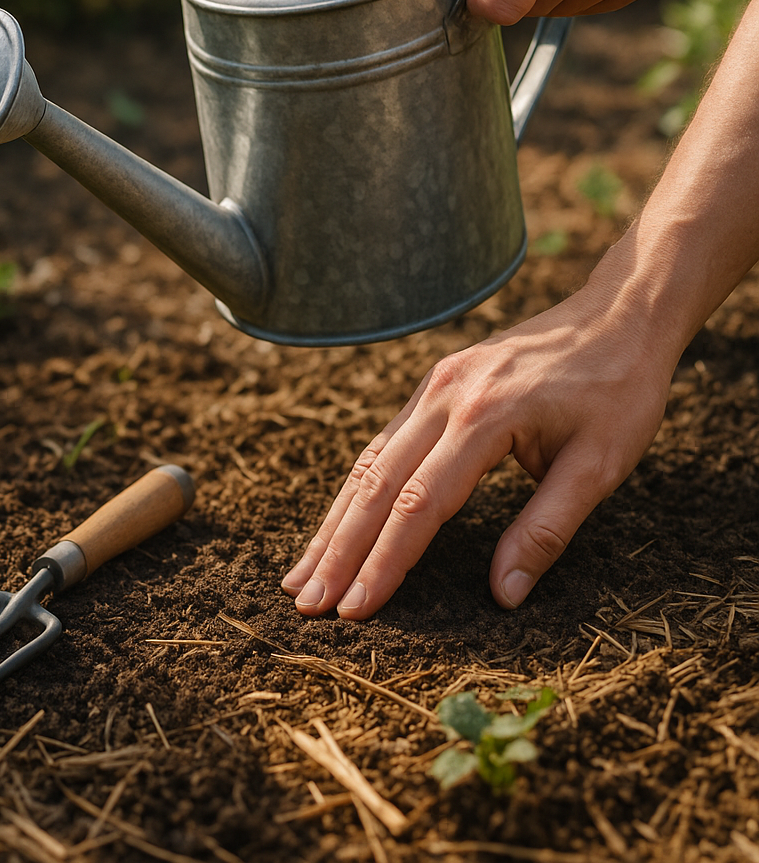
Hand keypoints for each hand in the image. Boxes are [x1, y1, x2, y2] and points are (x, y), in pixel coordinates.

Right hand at [280, 291, 675, 617]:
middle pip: (375, 485)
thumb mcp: (601, 465)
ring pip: (368, 464)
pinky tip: (338, 524)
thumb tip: (504, 595)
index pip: (419, 504)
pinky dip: (356, 491)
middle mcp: (443, 398)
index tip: (356, 608)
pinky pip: (383, 444)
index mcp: (484, 417)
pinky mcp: (432, 387)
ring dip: (333, 524)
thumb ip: (546, 529)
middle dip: (337, 551)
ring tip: (302, 576)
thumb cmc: (619, 390)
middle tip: (307, 605)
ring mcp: (431, 388)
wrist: (619, 314)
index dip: (384, 561)